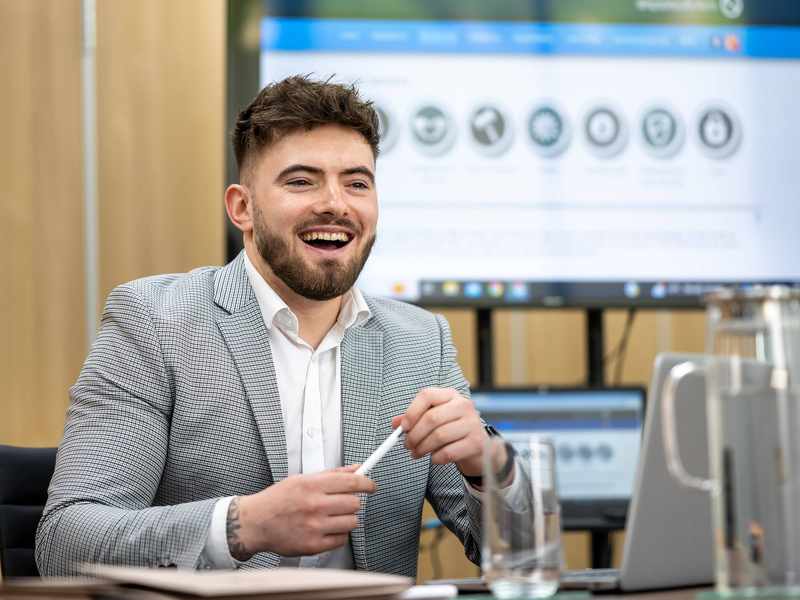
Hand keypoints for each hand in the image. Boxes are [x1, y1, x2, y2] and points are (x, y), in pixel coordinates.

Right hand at [228, 465, 375, 559]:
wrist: (256, 523)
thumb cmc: (277, 500)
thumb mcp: (301, 479)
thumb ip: (331, 474)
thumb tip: (355, 469)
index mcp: (312, 486)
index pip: (351, 482)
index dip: (367, 483)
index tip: (371, 486)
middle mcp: (315, 505)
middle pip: (354, 503)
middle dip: (353, 502)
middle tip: (343, 502)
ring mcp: (315, 526)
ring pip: (351, 522)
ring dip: (347, 519)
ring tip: (333, 517)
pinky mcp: (314, 545)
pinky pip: (342, 539)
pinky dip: (338, 534)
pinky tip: (327, 529)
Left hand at [391, 387, 486, 477]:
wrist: (480, 446)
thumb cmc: (453, 430)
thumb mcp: (435, 419)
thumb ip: (415, 418)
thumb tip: (395, 423)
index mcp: (450, 395)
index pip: (427, 395)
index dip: (412, 412)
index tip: (403, 427)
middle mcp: (463, 405)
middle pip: (432, 418)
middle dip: (414, 435)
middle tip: (407, 446)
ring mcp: (472, 424)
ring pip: (439, 436)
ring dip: (422, 448)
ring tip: (416, 453)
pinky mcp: (476, 443)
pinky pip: (449, 452)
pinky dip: (436, 458)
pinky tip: (434, 458)